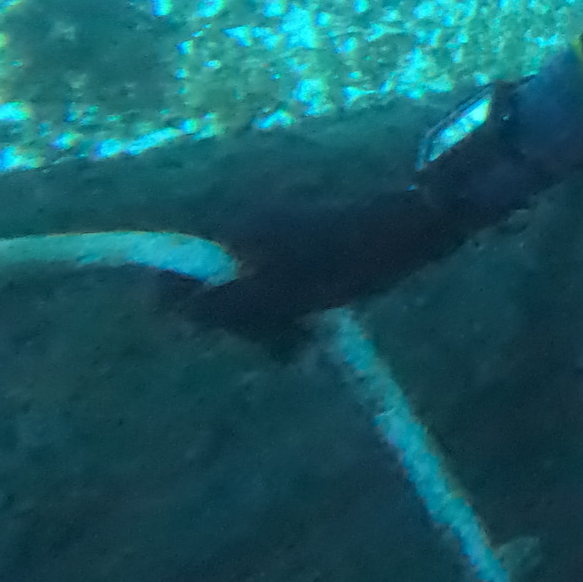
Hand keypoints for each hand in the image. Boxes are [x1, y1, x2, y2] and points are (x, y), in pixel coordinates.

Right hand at [179, 187, 473, 351]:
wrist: (410, 232)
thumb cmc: (344, 263)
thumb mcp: (280, 296)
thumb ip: (223, 305)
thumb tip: (172, 313)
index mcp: (235, 236)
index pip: (179, 272)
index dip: (183, 308)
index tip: (205, 336)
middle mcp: (250, 234)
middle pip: (218, 291)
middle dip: (242, 326)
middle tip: (282, 348)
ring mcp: (280, 241)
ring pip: (254, 296)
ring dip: (271, 327)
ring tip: (304, 349)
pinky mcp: (308, 252)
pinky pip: (283, 290)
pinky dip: (293, 314)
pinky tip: (315, 336)